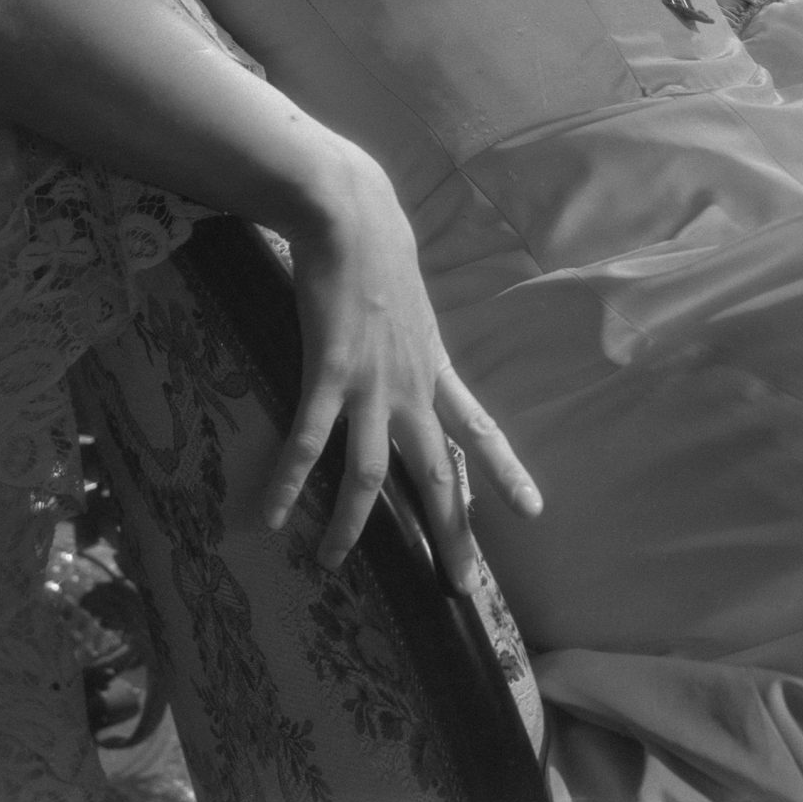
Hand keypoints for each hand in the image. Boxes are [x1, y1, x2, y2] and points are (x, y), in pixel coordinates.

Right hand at [261, 146, 541, 589]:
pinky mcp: (328, 373)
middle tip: (460, 588)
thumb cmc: (375, 247)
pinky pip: (309, 443)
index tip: (533, 512)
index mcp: (433, 368)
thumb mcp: (408, 301)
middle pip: (438, 474)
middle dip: (451, 533)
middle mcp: (411, 386)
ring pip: (371, 475)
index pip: (479, 431)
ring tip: (332, 563)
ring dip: (350, 525)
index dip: (506, 473)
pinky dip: (289, 482)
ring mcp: (372, 383)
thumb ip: (408, 332)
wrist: (351, 213)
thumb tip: (402, 338)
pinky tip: (268, 516)